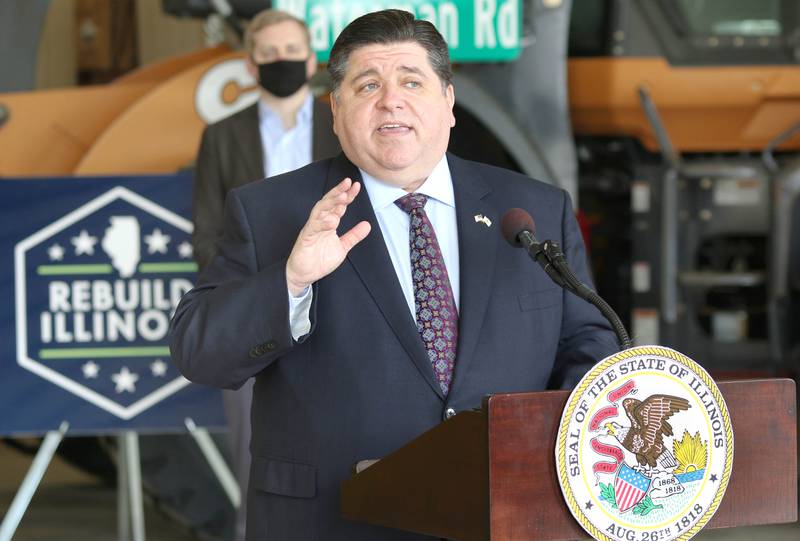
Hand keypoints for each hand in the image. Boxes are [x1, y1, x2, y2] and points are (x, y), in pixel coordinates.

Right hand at [286, 178, 370, 295]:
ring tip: (342, 196)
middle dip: (338, 192)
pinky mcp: (306, 238)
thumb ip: (353, 235)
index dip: (347, 195)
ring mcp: (312, 228)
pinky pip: (313, 227)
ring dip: (331, 202)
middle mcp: (320, 222)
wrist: (305, 274)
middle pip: (329, 202)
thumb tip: (367, 225)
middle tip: (348, 183)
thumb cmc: (319, 260)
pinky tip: (332, 220)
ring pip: (320, 210)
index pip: (339, 206)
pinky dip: (322, 223)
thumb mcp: (342, 247)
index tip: (356, 186)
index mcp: (329, 223)